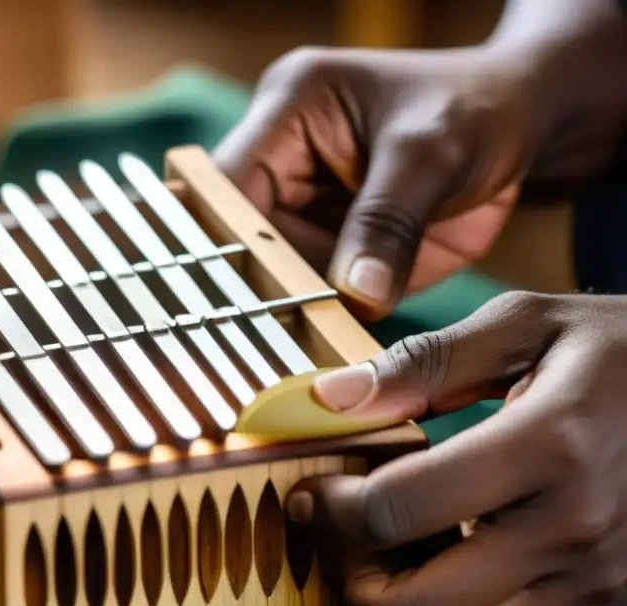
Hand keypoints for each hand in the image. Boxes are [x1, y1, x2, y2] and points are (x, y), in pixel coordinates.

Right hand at [214, 20, 626, 320]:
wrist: (523, 125)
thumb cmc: (475, 107)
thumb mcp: (431, 153)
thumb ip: (388, 222)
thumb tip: (356, 296)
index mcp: (288, 112)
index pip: (226, 186)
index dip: (219, 242)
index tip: (231, 300)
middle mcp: (284, 163)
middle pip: (240, 238)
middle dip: (252, 290)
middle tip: (260, 346)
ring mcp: (306, 210)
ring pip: (271, 275)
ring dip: (283, 316)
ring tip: (287, 361)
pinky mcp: (333, 249)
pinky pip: (313, 294)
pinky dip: (319, 326)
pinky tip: (323, 356)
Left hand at [287, 290, 626, 605]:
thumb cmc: (623, 355)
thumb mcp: (529, 325)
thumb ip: (424, 362)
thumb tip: (327, 398)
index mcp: (548, 445)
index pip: (394, 508)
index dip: (331, 506)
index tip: (317, 489)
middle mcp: (574, 532)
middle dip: (346, 577)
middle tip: (337, 540)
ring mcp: (599, 589)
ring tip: (379, 573)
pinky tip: (437, 602)